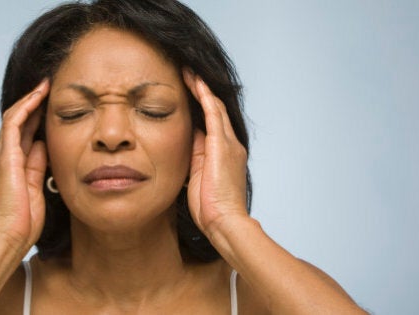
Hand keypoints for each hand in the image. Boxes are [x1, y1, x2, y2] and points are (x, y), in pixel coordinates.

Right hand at [0, 80, 48, 252]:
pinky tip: (38, 97)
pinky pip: (12, 125)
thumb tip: (43, 145)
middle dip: (33, 103)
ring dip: (30, 100)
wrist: (9, 236)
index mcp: (12, 165)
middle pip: (17, 121)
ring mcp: (1, 156)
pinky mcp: (4, 158)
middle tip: (49, 87)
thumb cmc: (24, 220)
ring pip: (13, 118)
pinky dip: (25, 108)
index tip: (52, 104)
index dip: (37, 116)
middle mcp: (3, 157)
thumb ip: (38, 165)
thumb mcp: (37, 186)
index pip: (23, 133)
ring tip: (45, 86)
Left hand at [183, 70, 248, 234]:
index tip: (187, 93)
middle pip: (215, 110)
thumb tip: (188, 139)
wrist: (224, 222)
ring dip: (201, 88)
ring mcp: (229, 143)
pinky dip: (204, 96)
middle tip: (187, 74)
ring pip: (215, 107)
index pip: (212, 123)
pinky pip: (213, 113)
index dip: (201, 106)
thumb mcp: (198, 177)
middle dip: (201, 92)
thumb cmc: (210, 207)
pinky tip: (195, 82)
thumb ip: (195, 157)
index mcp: (225, 154)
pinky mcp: (222, 145)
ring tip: (188, 71)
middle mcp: (231, 144)